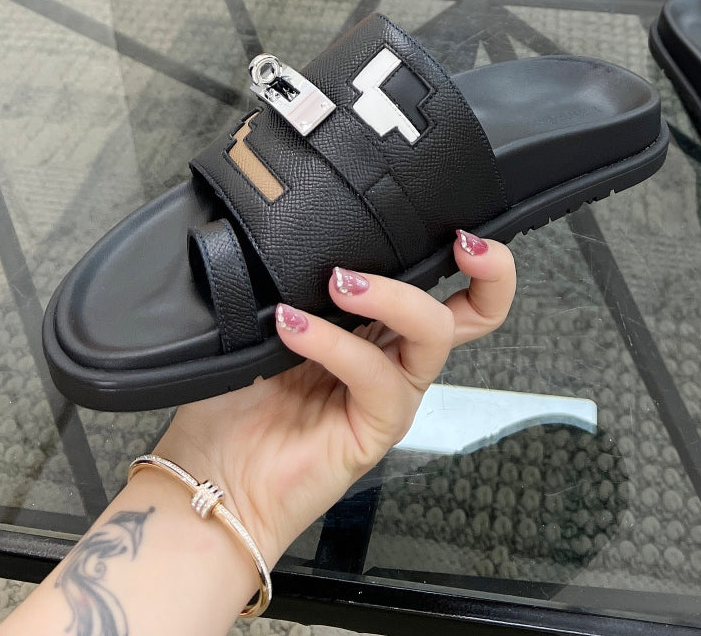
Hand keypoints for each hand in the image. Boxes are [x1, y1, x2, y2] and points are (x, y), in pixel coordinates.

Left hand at [153, 233, 515, 566]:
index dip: (468, 252)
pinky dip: (336, 343)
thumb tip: (305, 231)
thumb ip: (296, 280)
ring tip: (337, 283)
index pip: (441, 283)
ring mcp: (389, 394)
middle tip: (462, 242)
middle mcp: (394, 356)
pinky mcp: (376, 429)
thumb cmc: (235, 402)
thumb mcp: (266, 319)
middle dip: (490, 270)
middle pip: (477, 313)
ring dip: (391, 295)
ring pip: (434, 333)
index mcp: (375, 324)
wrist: (210, 480)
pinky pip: (376, 376)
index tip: (456, 220)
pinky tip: (294, 326)